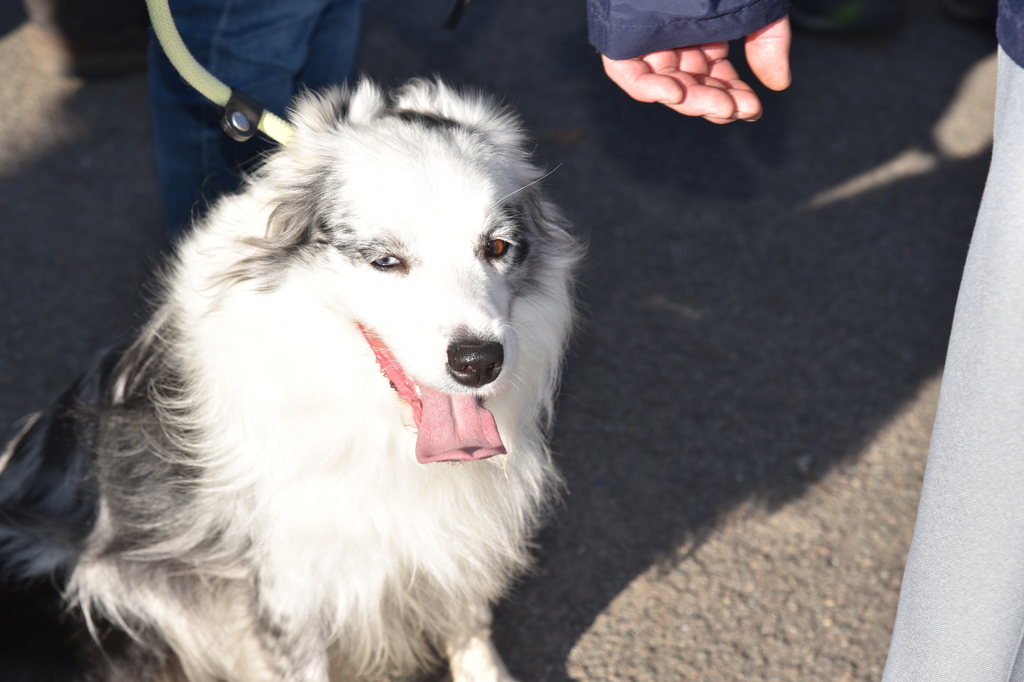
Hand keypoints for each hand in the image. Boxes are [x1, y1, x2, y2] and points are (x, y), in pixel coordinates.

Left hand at [601, 16, 791, 122]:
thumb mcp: (752, 5)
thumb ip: (768, 42)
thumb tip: (779, 84)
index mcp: (701, 37)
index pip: (715, 80)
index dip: (733, 97)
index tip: (752, 109)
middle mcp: (674, 43)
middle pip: (693, 86)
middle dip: (716, 102)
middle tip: (737, 109)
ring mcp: (648, 43)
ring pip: (667, 85)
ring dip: (692, 101)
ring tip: (720, 107)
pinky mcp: (623, 41)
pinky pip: (631, 75)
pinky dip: (650, 88)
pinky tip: (675, 95)